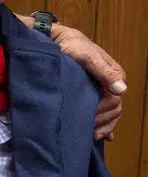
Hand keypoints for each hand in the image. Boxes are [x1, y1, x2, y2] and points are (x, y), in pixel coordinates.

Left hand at [50, 25, 123, 140]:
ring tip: (90, 135)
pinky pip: (104, 113)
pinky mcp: (92, 93)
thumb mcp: (85, 55)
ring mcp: (102, 90)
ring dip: (103, 125)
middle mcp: (111, 84)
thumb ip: (102, 70)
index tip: (86, 118)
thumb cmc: (71, 45)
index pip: (114, 100)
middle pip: (114, 109)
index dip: (101, 111)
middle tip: (85, 129)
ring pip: (110, 113)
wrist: (55, 40)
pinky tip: (101, 136)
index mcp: (114, 75)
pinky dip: (104, 126)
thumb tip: (121, 90)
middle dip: (101, 120)